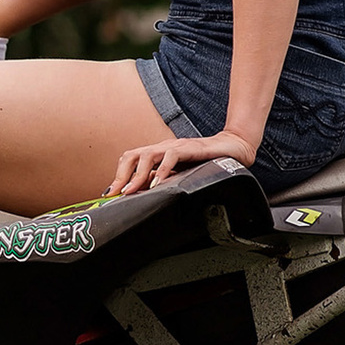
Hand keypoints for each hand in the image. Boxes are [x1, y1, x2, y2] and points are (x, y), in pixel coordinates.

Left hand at [106, 129, 256, 197]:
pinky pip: (171, 156)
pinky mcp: (190, 148)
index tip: (110, 195)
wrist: (233, 148)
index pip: (130, 160)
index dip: (118, 176)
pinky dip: (162, 170)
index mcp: (158, 154)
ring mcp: (175, 146)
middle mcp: (163, 148)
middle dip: (121, 175)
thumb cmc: (206, 163)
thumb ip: (164, 182)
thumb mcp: (180, 175)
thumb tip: (146, 197)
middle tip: (116, 195)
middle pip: (132, 155)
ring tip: (131, 191)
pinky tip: (157, 184)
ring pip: (147, 155)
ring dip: (137, 175)